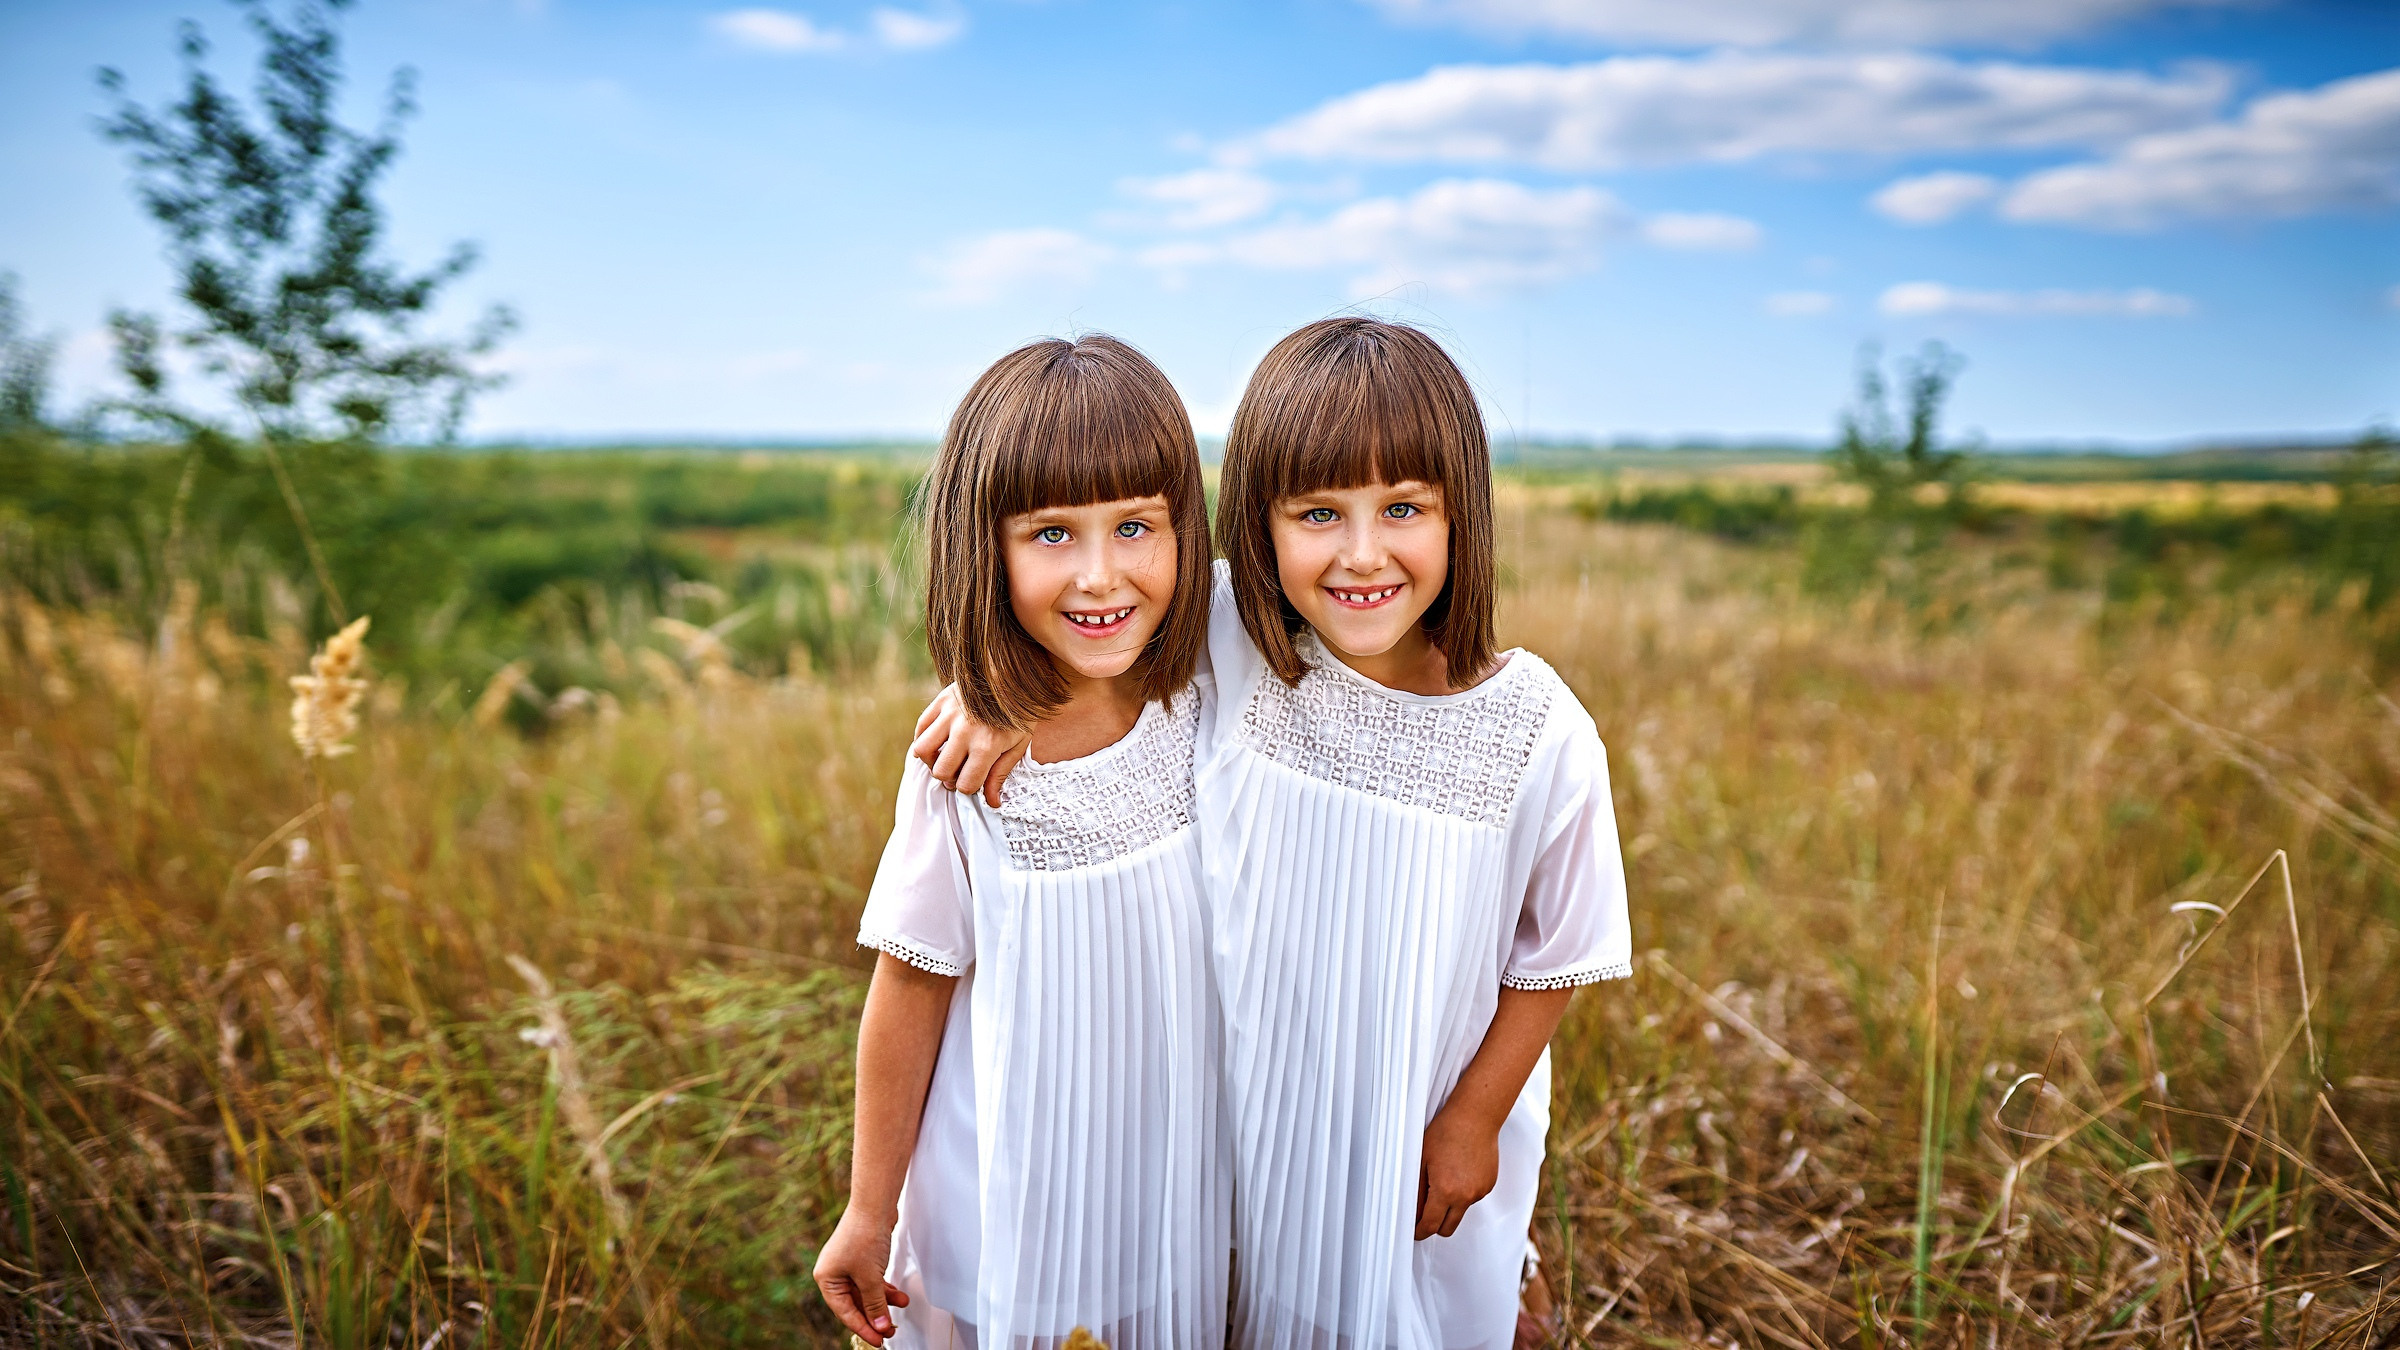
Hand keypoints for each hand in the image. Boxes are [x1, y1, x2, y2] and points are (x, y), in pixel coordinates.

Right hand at [813, 1209, 909, 1344]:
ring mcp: (847, 1265)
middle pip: (855, 1304)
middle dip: (875, 1316)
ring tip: (900, 1308)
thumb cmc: (864, 1236)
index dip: (863, 1328)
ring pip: (866, 1292)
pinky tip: (898, 1295)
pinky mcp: (861, 1258)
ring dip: (883, 1301)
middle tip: (890, 1330)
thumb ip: (875, 1304)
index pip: (845, 1312)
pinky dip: (884, 1288)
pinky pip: (872, 1281)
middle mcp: (834, 1273)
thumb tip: (881, 1326)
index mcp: (826, 1279)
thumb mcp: (870, 1277)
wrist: (874, 1204)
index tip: (879, 1341)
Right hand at [910, 683, 1030, 806]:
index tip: (974, 779)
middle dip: (950, 777)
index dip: (969, 787)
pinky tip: (940, 740)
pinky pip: (921, 728)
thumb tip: (992, 803)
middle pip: (941, 772)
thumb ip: (1001, 774)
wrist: (1014, 675)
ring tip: (945, 756)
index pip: (965, 784)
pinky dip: (925, 739)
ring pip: (923, 751)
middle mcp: (965, 731)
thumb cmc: (1019, 714)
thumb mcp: (1017, 745)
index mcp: (987, 746)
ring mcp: (950, 715)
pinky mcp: (941, 702)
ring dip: (932, 760)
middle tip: (959, 770)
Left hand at [1415, 1105, 1500, 1239]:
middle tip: (1424, 1216)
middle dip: (1434, 1226)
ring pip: (1460, 1212)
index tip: (1414, 1231)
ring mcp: (1480, 1192)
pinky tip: (1459, 1171)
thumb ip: (1418, 1192)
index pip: (1430, 1225)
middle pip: (1447, 1229)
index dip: (1419, 1231)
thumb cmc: (1445, 1133)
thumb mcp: (1422, 1161)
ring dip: (1450, 1207)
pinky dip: (1463, 1193)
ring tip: (1443, 1180)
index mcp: (1445, 1191)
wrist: (1475, 1118)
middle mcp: (1465, 1196)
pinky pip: (1472, 1198)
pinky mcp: (1489, 1185)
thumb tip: (1414, 1213)